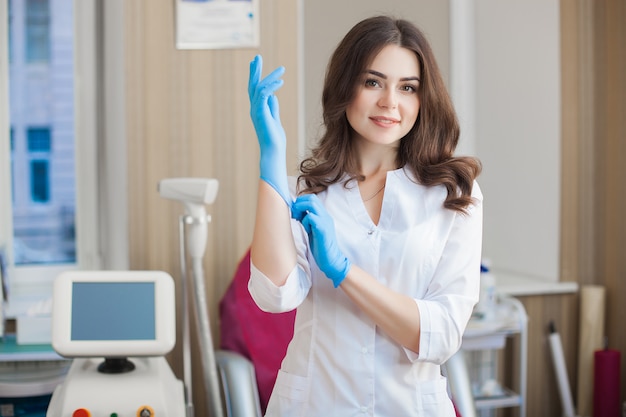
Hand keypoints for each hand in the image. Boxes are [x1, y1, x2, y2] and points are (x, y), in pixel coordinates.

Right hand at [248, 55, 290, 205]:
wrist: (273, 150)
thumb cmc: (275, 139)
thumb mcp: (275, 118)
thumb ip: (272, 106)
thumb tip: (273, 95)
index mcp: (257, 108)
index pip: (254, 89)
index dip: (255, 75)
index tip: (257, 63)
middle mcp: (254, 108)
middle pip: (252, 85)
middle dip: (254, 70)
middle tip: (257, 57)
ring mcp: (256, 110)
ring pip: (259, 88)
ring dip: (269, 76)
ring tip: (282, 69)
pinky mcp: (261, 113)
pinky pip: (264, 95)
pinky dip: (272, 86)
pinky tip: (281, 81)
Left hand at [291, 194, 350, 286]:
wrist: (331, 259)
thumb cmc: (320, 246)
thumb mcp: (312, 230)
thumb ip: (307, 220)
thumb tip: (296, 212)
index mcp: (323, 215)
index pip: (312, 199)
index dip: (300, 201)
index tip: (294, 211)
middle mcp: (325, 216)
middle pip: (311, 198)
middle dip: (299, 203)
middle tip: (294, 214)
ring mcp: (325, 221)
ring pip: (311, 204)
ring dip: (300, 209)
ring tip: (297, 219)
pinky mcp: (322, 229)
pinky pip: (311, 217)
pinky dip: (304, 220)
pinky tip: (305, 229)